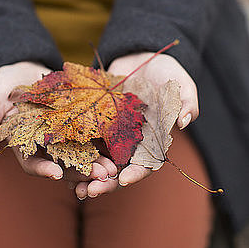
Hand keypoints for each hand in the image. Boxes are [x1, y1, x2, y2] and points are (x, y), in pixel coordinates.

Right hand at [0, 61, 114, 182]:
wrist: (22, 65)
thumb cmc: (1, 85)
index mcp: (22, 144)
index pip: (31, 163)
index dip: (43, 170)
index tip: (56, 175)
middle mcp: (44, 144)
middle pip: (62, 163)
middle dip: (80, 171)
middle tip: (99, 177)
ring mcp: (61, 133)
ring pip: (80, 152)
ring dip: (96, 162)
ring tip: (112, 168)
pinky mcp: (76, 120)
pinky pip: (91, 133)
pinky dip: (102, 141)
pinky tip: (117, 146)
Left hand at [74, 51, 197, 199]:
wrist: (142, 55)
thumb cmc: (168, 72)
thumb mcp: (181, 85)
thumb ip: (186, 102)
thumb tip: (184, 120)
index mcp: (154, 139)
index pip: (146, 163)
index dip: (136, 173)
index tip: (123, 180)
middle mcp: (133, 140)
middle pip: (119, 169)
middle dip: (105, 182)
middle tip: (89, 192)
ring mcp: (113, 132)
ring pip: (99, 160)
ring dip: (87, 174)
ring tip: (74, 187)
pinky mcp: (98, 120)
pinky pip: (85, 139)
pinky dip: (76, 152)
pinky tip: (61, 161)